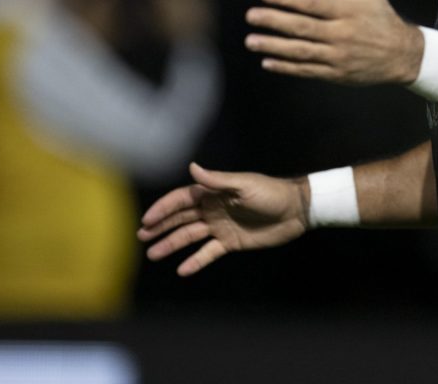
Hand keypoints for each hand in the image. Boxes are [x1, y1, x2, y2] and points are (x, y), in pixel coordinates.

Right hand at [137, 162, 308, 275]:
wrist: (296, 211)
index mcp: (214, 193)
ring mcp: (221, 227)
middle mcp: (213, 209)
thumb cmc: (271, 193)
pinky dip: (196, 261)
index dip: (163, 209)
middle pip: (181, 218)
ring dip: (172, 244)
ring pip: (190, 236)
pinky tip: (182, 270)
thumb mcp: (244, 185)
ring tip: (153, 254)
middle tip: (141, 237)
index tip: (146, 220)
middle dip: (161, 226)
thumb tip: (192, 167)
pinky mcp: (231, 242)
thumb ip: (217, 180)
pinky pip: (209, 253)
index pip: (182, 200)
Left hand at [244, 0, 422, 84]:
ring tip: (251, 40)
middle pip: (303, 27)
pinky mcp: (337, 74)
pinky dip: (287, 67)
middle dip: (274, 21)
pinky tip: (268, 61)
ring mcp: (339, 56)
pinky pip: (307, 70)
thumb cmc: (382, 17)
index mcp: (348, 10)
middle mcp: (342, 33)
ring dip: (274, 46)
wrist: (403, 55)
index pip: (313, 3)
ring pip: (301, 51)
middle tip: (251, 15)